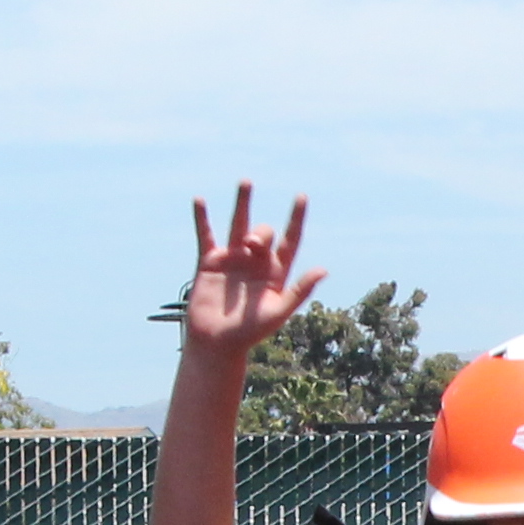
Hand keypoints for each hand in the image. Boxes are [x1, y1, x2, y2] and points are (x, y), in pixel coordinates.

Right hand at [184, 186, 324, 353]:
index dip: (296, 219)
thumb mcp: (278, 311)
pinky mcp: (209, 262)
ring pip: (239, 224)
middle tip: (251, 245)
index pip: (290, 240)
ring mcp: (232, 260)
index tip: (301, 196)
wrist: (216, 343)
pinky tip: (200, 200)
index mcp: (275, 272)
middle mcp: (255, 262)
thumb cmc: (249, 333)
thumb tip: (323, 270)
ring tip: (247, 181)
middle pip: (264, 233)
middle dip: (260, 233)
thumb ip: (299, 290)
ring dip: (243, 203)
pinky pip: (206, 235)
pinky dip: (202, 218)